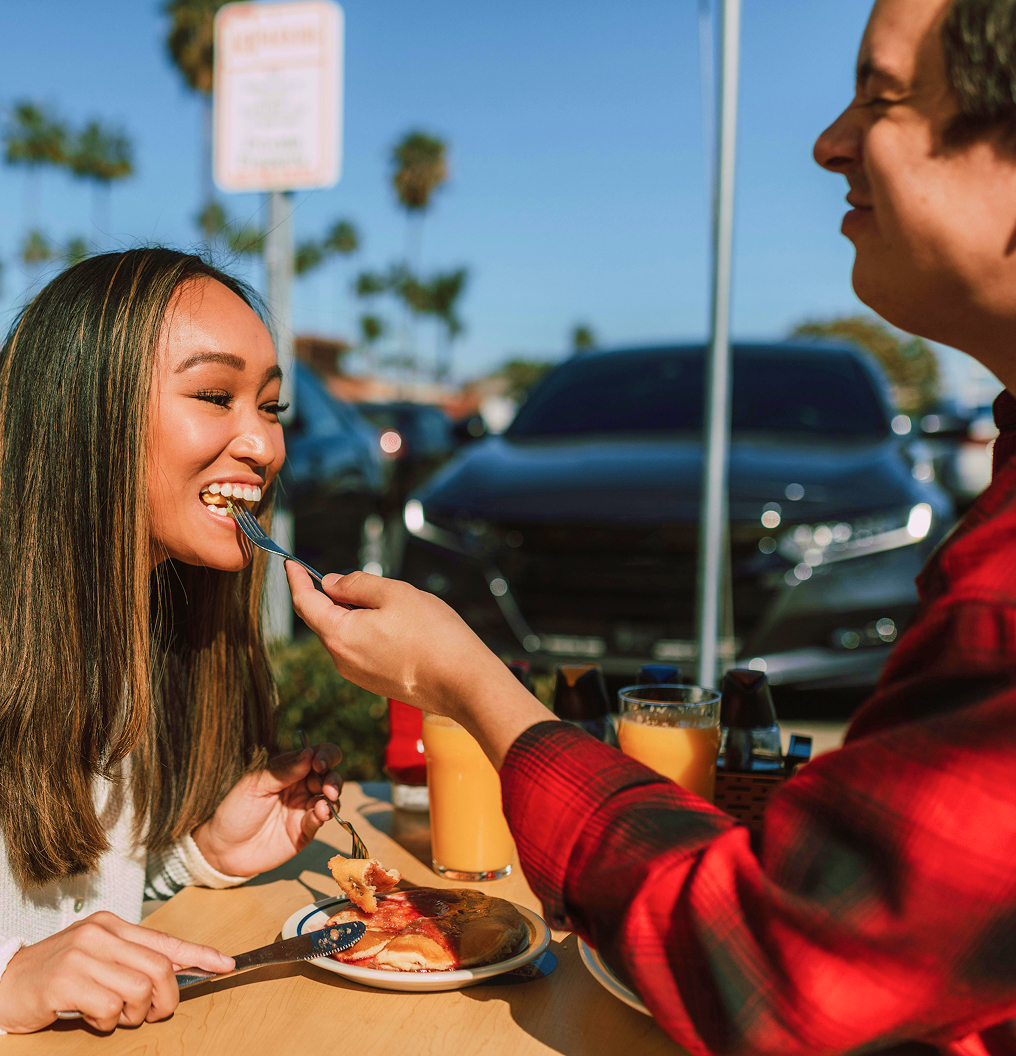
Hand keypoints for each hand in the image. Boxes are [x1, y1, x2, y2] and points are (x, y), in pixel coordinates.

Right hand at [0, 911, 232, 1033]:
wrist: (4, 983)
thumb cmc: (57, 975)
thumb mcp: (98, 958)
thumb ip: (133, 962)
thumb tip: (174, 976)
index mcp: (113, 926)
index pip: (166, 941)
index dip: (199, 955)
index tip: (225, 965)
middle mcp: (100, 934)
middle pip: (159, 969)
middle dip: (166, 999)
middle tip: (153, 1014)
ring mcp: (82, 956)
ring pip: (139, 990)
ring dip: (134, 1014)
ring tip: (116, 1015)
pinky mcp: (65, 982)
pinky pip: (109, 1007)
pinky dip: (108, 1022)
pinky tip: (93, 1018)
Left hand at [192, 744, 342, 876]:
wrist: (223, 850)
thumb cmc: (235, 810)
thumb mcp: (255, 785)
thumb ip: (283, 771)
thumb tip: (310, 753)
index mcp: (289, 769)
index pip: (316, 754)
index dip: (325, 755)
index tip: (319, 763)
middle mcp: (301, 786)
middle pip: (330, 774)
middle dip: (333, 778)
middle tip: (327, 787)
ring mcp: (304, 808)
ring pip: (331, 796)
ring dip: (333, 795)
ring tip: (326, 799)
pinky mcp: (305, 830)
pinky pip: (321, 818)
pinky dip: (325, 814)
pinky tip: (320, 813)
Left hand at [286, 565, 552, 766]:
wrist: (464, 683)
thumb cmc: (434, 636)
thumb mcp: (395, 593)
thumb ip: (357, 584)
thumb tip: (332, 584)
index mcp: (339, 635)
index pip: (305, 603)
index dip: (298, 580)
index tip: (292, 563)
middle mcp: (342, 660)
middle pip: (324, 619)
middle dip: (334, 595)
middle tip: (359, 578)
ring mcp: (358, 675)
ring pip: (345, 634)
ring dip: (356, 613)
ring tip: (392, 603)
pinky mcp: (376, 682)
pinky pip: (360, 649)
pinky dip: (368, 630)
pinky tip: (398, 625)